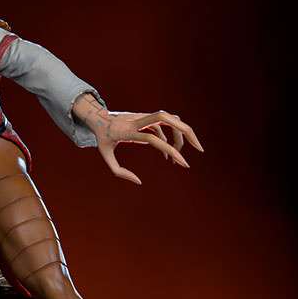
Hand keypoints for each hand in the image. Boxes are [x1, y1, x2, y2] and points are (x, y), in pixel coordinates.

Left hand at [73, 95, 202, 184]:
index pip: (154, 138)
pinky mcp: (148, 117)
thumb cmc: (102, 138)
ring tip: (179, 156)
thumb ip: (119, 172)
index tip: (183, 163)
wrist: (99, 117)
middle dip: (186, 131)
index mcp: (128, 132)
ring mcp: (145, 116)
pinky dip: (171, 137)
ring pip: (171, 118)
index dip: (170, 150)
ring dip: (181, 135)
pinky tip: (167, 153)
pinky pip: (166, 124)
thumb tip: (139, 181)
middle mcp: (139, 120)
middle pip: (167, 117)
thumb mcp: (105, 156)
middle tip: (199, 148)